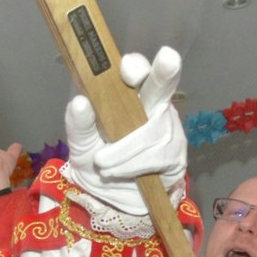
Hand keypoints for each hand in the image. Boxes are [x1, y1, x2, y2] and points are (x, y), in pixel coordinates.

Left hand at [64, 45, 187, 215]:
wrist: (110, 199)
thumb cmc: (97, 162)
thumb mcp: (81, 145)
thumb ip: (79, 125)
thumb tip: (79, 102)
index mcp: (129, 95)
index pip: (137, 71)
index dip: (135, 66)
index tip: (128, 70)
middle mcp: (154, 106)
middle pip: (163, 83)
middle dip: (165, 72)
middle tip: (167, 58)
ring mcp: (169, 129)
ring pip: (153, 130)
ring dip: (123, 151)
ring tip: (104, 164)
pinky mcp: (177, 155)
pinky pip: (158, 156)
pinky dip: (133, 166)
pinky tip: (119, 171)